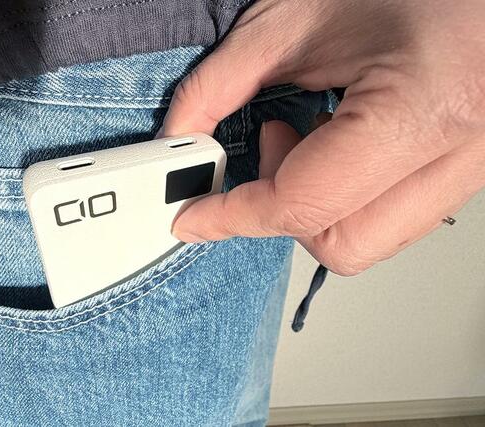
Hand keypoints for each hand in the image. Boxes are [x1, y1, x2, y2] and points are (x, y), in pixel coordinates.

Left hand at [161, 0, 484, 274]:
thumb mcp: (291, 18)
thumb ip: (220, 83)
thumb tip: (180, 136)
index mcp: (423, 107)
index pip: (307, 202)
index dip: (234, 215)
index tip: (193, 215)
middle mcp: (464, 149)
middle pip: (344, 243)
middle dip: (281, 214)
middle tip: (263, 153)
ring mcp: (472, 164)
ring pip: (371, 238)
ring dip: (316, 204)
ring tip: (305, 136)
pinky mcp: (466, 165)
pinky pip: (394, 215)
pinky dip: (347, 194)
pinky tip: (337, 140)